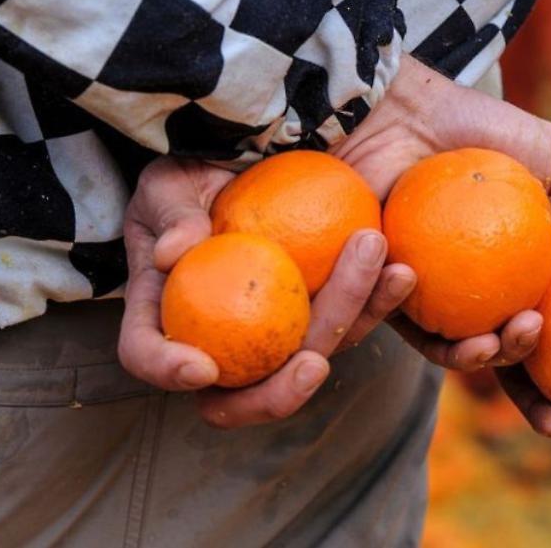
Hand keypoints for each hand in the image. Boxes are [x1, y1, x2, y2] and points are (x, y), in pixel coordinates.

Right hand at [118, 156, 415, 428]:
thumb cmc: (189, 168)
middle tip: (312, 363)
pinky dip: (380, 300)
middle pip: (242, 394)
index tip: (202, 367)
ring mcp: (278, 333)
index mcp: (167, 314)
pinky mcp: (324, 311)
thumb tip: (171, 255)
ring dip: (347, 324)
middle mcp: (222, 341)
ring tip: (372, 279)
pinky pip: (355, 318)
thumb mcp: (170, 181)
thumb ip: (171, 213)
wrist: (246, 156)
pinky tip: (402, 271)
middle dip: (281, 394)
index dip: (167, 371)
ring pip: (313, 355)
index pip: (148, 355)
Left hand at [330, 55, 550, 437]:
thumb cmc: (477, 129)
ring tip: (503, 338)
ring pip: (450, 353)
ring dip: (480, 361)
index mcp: (515, 277)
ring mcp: (422, 295)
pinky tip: (415, 282)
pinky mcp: (371, 284)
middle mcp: (470, 295)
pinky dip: (405, 307)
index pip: (545, 343)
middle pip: (502, 368)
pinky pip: (390, 317)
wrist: (401, 110)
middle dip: (531, 403)